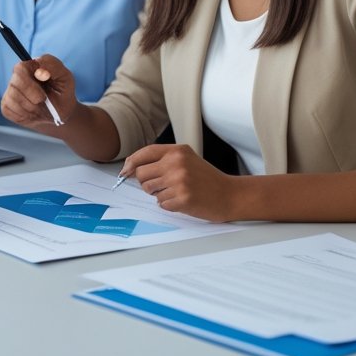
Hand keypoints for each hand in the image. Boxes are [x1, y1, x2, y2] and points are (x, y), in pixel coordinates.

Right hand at [1, 54, 77, 130]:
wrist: (59, 113)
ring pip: (11, 98)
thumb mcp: (65, 77)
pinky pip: (8, 110)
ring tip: (39, 108)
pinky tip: (31, 114)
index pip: (20, 69)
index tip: (43, 94)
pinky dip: (22, 115)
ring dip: (29, 107)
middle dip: (31, 97)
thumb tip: (39, 70)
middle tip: (43, 101)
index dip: (30, 83)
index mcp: (30, 67)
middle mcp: (18, 77)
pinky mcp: (6, 105)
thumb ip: (54, 67)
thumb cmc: (62, 92)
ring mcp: (10, 91)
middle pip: (14, 84)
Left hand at [119, 144, 236, 221]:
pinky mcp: (182, 198)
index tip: (125, 172)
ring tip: (175, 192)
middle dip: (147, 183)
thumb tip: (133, 168)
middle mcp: (177, 164)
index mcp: (178, 151)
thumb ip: (163, 160)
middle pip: (142, 174)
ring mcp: (179, 181)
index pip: (145, 153)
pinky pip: (161, 204)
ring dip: (158, 194)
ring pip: (149, 190)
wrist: (229, 194)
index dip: (131, 163)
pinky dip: (169, 205)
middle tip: (162, 186)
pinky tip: (183, 200)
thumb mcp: (187, 159)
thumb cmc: (207, 179)